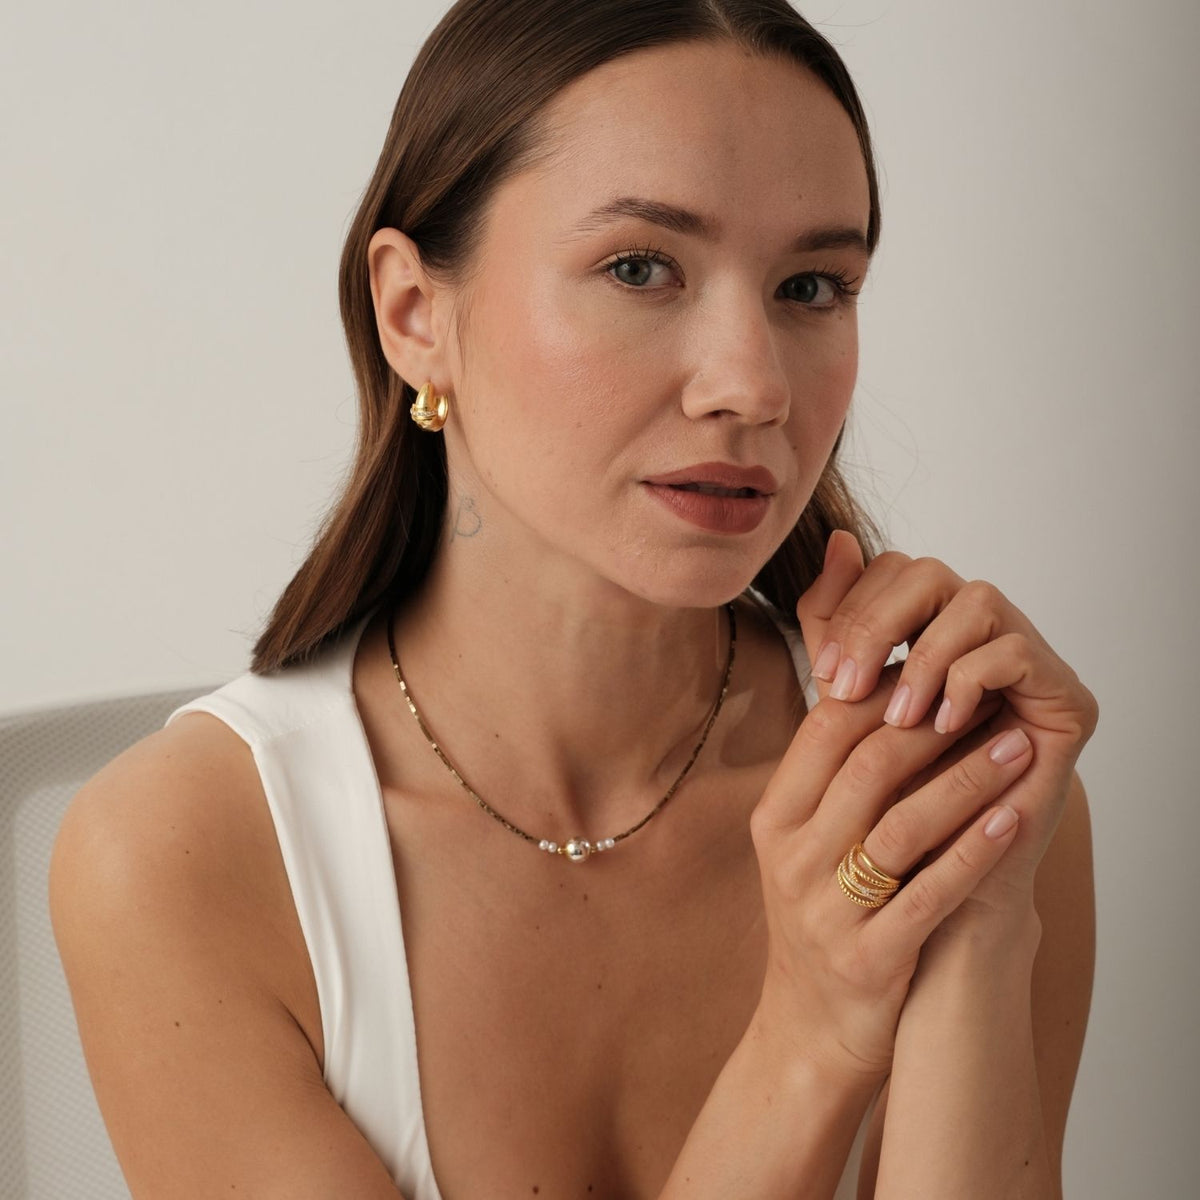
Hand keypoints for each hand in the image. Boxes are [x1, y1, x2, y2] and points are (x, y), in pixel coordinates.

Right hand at [749, 657, 1034, 1080]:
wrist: (810, 1026)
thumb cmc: (821, 914)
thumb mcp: (803, 843)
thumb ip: (831, 777)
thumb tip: (880, 689)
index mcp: (773, 820)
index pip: (825, 730)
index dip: (885, 692)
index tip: (938, 670)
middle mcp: (791, 859)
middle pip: (867, 769)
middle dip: (937, 727)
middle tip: (991, 698)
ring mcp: (826, 912)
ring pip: (903, 826)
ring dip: (969, 781)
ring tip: (1019, 750)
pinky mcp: (869, 959)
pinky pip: (930, 894)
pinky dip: (975, 853)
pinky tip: (1012, 823)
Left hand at [796, 530, 1098, 912]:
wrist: (935, 870)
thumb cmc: (887, 786)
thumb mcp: (847, 701)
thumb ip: (835, 625)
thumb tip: (836, 539)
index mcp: (927, 626)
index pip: (889, 570)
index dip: (852, 610)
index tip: (825, 675)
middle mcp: (979, 631)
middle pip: (927, 572)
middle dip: (877, 625)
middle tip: (848, 688)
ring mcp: (1026, 657)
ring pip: (976, 599)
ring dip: (924, 657)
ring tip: (899, 718)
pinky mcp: (1066, 696)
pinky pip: (1018, 650)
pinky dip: (970, 681)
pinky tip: (944, 724)